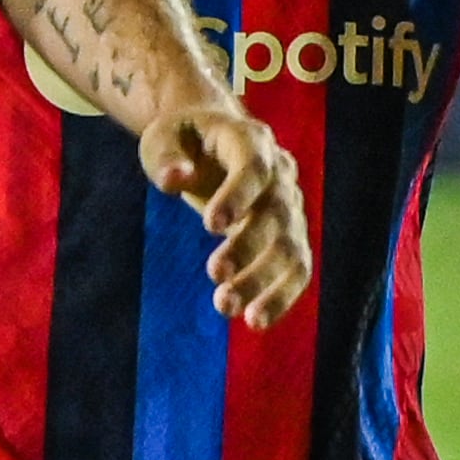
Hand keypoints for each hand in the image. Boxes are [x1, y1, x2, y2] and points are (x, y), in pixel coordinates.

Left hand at [141, 96, 311, 327]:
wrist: (211, 140)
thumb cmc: (182, 139)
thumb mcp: (162, 138)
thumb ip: (166, 157)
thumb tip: (174, 180)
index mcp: (250, 140)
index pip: (254, 167)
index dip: (237, 195)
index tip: (210, 226)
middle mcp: (280, 173)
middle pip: (276, 213)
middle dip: (249, 247)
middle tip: (214, 274)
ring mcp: (290, 205)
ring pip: (292, 248)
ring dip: (264, 281)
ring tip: (227, 308)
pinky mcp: (289, 235)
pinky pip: (297, 269)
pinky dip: (281, 296)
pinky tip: (255, 322)